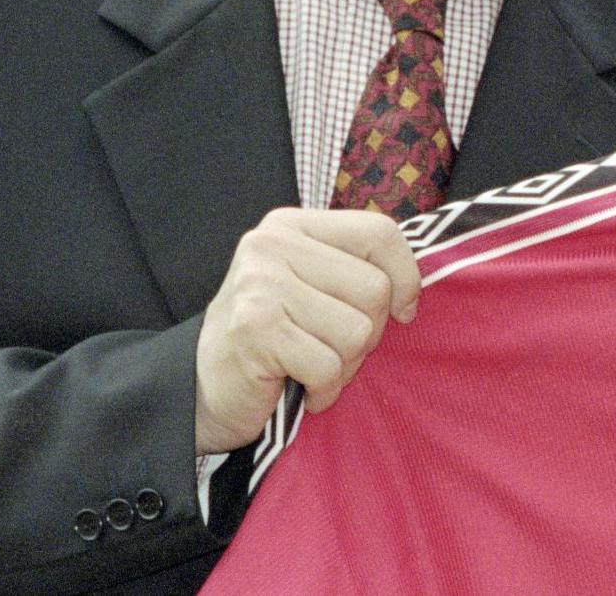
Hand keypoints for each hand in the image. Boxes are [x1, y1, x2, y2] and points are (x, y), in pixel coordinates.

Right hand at [194, 208, 420, 454]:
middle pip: (375, 289)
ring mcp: (261, 284)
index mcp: (293, 225)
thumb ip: (355, 270)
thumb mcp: (312, 286)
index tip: (404, 311)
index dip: (407, 276)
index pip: (380, 231)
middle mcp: (272, 245)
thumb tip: (416, 288)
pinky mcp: (256, 329)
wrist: (199, 390)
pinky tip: (301, 388)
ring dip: (345, 365)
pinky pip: (329, 365)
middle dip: (369, 333)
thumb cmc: (271, 339)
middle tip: (333, 350)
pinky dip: (324, 389)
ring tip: (313, 367)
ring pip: (357, 331)